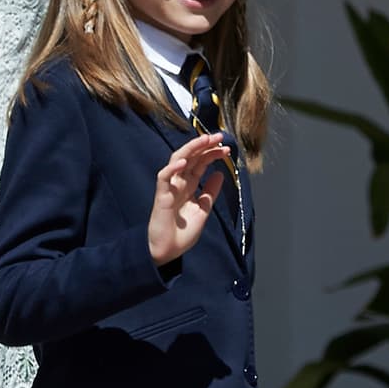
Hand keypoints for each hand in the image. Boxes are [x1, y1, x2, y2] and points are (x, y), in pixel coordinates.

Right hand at [147, 134, 231, 266]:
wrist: (168, 251)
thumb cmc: (182, 233)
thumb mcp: (203, 210)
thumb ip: (210, 192)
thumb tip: (220, 174)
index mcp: (189, 185)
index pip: (201, 163)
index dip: (213, 154)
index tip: (227, 150)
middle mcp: (179, 183)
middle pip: (191, 157)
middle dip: (204, 145)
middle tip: (219, 136)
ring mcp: (169, 187)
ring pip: (177, 160)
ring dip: (191, 149)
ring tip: (205, 140)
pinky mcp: (161, 196)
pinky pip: (163, 178)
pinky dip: (172, 169)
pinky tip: (183, 163)